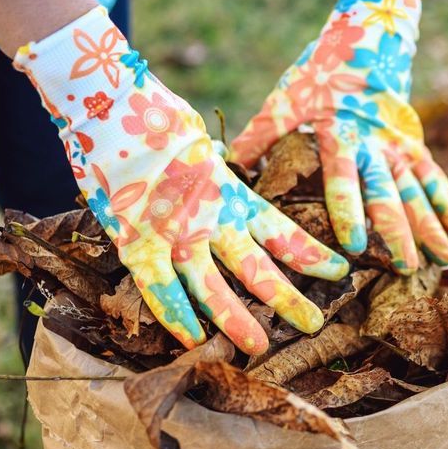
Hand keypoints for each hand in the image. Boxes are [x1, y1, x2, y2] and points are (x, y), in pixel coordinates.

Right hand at [15, 7, 348, 352]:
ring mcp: (174, 231)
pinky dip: (174, 313)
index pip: (280, 229)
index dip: (309, 253)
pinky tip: (192, 340)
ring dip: (236, 319)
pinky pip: (159, 285)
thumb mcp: (198, 142)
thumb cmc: (152, 116)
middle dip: (286, 298)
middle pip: (256, 266)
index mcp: (229, 190)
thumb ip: (212, 166)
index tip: (339, 271)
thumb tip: (219, 163)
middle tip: (314, 325)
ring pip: (212, 285)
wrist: (108, 100)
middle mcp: (210, 215)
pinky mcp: (136, 239)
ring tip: (260, 347)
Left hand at [228, 0, 447, 273]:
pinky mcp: (414, 142)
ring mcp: (399, 144)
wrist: (371, 35)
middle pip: (389, 193)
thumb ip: (263, 131)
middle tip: (405, 266)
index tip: (356, 245)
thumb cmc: (322, 69)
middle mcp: (376, 143)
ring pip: (417, 191)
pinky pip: (434, 176)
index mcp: (341, 133)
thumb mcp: (289, 95)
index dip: (349, 212)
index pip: (345, 179)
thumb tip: (229, 162)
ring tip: (443, 260)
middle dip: (398, 232)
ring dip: (431, 226)